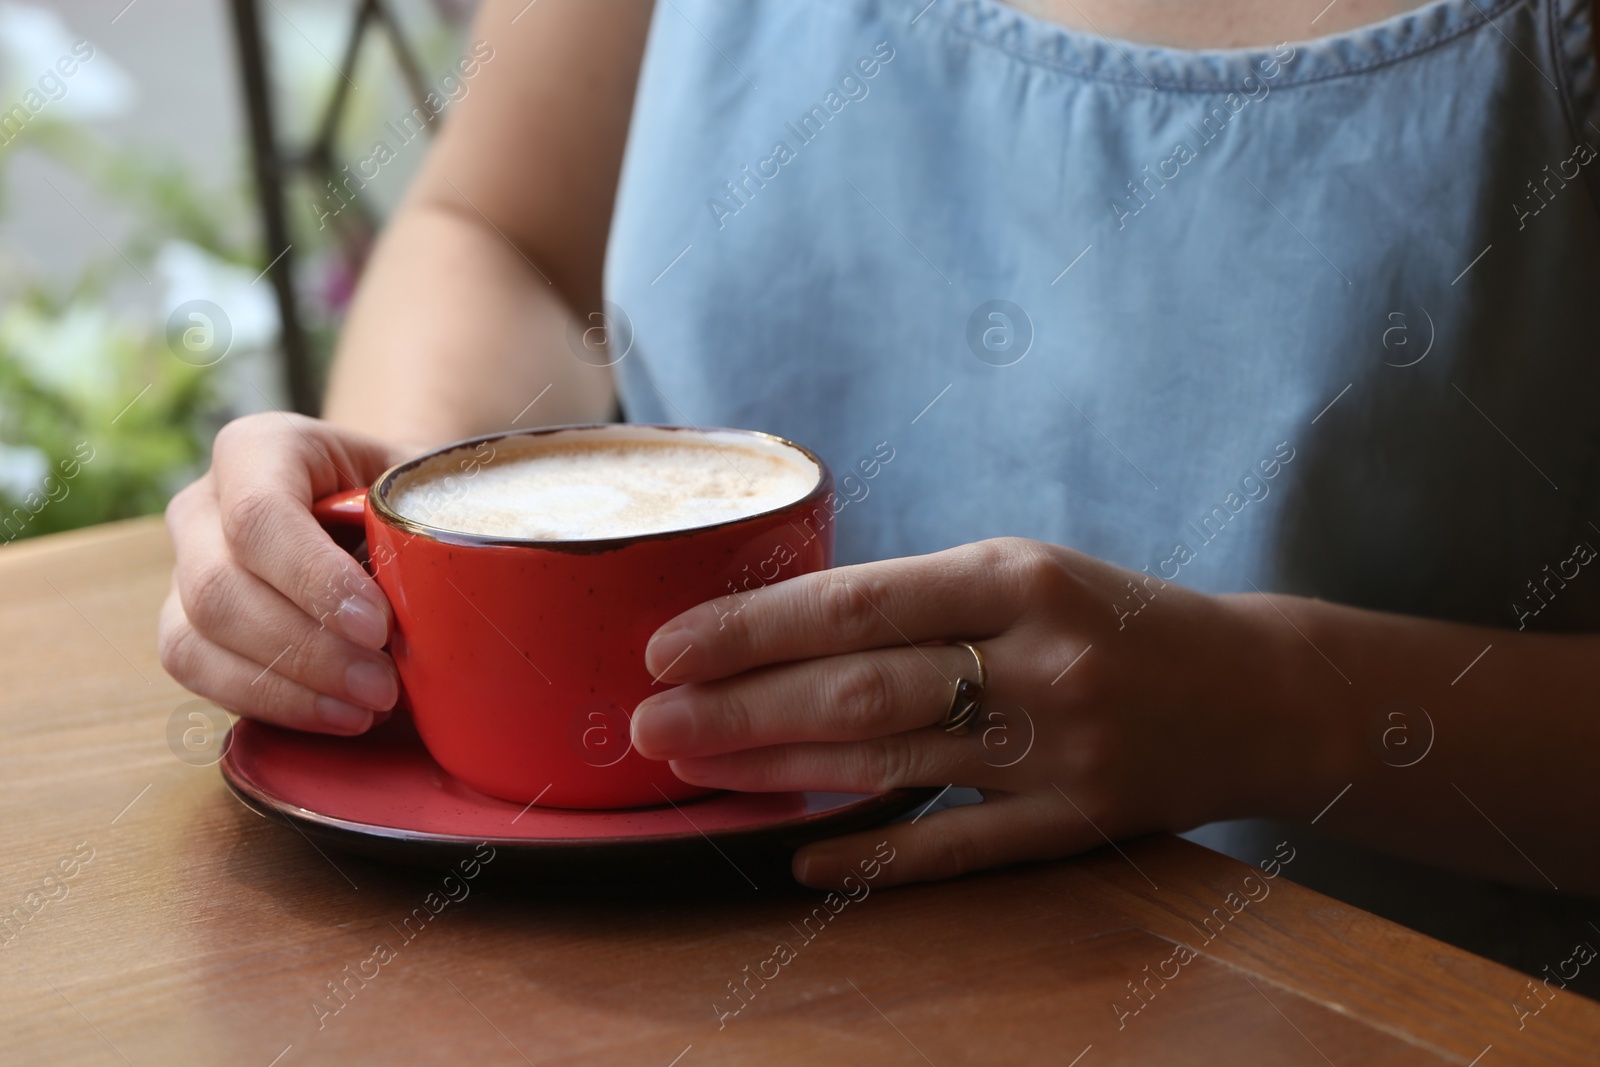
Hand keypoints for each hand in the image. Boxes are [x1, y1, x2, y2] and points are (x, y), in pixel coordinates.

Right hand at [159, 413, 412, 733]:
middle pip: (220, 587)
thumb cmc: (401, 496)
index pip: (259, 514)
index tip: (379, 626)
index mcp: (259, 449)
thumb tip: (457, 578)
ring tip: (368, 706)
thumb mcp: (421, 485)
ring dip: (289, 687)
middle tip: (384, 685)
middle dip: (307, 649)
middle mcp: (203, 504)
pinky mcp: (184, 627)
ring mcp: (184, 568)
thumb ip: (430, 514)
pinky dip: (273, 704)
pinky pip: (200, 675)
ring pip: (196, 638)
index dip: (314, 579)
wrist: (374, 511)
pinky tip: (338, 715)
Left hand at [630, 538, 1324, 888]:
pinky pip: (959, 846)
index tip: (668, 646)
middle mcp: (1039, 658)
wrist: (1264, 690)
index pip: (857, 602)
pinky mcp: (1082, 822)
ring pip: (890, 762)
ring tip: (696, 771)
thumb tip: (788, 633)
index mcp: (1020, 575)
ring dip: (779, 770)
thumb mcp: (1032, 573)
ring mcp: (1061, 749)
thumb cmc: (1123, 619)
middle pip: (857, 689)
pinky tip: (798, 854)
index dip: (752, 629)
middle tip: (649, 726)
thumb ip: (925, 601)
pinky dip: (874, 853)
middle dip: (738, 708)